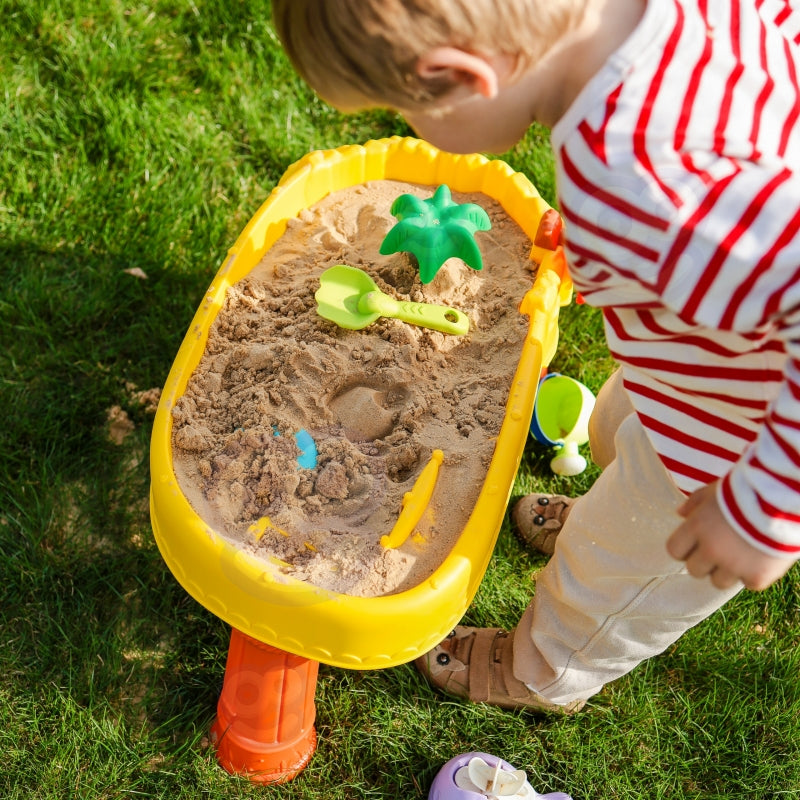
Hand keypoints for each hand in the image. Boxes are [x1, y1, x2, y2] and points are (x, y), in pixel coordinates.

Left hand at [666, 481, 795, 590]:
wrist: (783, 501)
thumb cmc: (746, 492)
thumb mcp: (714, 490)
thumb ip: (694, 502)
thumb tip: (680, 514)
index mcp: (696, 527)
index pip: (674, 551)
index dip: (684, 548)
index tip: (694, 545)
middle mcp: (711, 549)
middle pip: (694, 570)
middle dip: (704, 562)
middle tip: (720, 550)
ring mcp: (734, 566)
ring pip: (718, 582)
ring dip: (727, 571)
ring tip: (741, 554)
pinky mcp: (757, 577)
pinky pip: (747, 584)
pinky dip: (753, 574)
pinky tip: (759, 558)